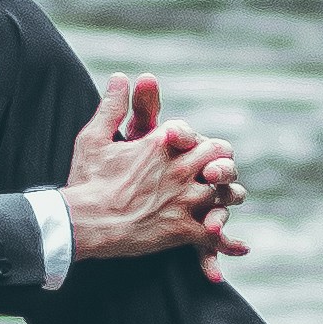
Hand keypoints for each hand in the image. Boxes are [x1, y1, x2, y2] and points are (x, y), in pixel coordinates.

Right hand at [63, 72, 251, 265]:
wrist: (83, 223)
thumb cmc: (86, 181)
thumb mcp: (94, 137)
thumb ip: (112, 106)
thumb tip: (120, 77)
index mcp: (162, 145)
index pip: (192, 134)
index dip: (191, 139)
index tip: (185, 147)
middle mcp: (180, 170)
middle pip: (220, 157)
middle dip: (219, 162)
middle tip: (214, 170)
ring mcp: (186, 201)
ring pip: (225, 193)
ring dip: (226, 196)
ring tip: (224, 200)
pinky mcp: (185, 230)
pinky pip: (217, 235)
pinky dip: (227, 241)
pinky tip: (238, 246)